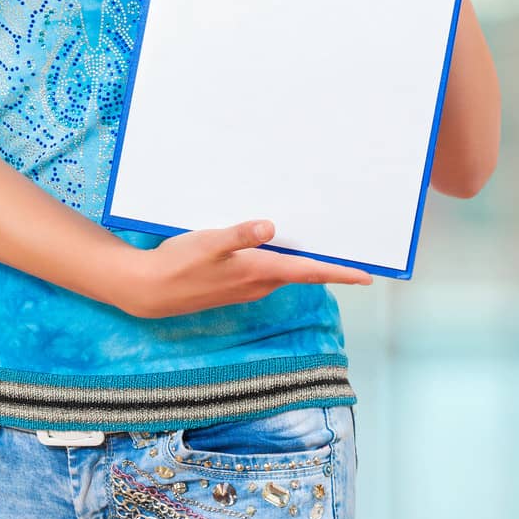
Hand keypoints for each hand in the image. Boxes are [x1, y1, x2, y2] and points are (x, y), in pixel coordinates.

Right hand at [112, 220, 372, 319]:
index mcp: (258, 271)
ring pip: (283, 273)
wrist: (151, 290)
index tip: (366, 276)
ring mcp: (245, 288)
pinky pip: (266, 273)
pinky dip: (279, 262)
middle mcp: (257, 284)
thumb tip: (271, 227)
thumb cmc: (178, 264)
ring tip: (318, 244)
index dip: (339, 273)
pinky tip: (273, 247)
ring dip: (302, 262)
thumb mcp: (208, 242)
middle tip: (349, 251)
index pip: (308, 271)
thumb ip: (239, 235)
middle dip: (326, 264)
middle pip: (301, 272)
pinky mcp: (233, 286)